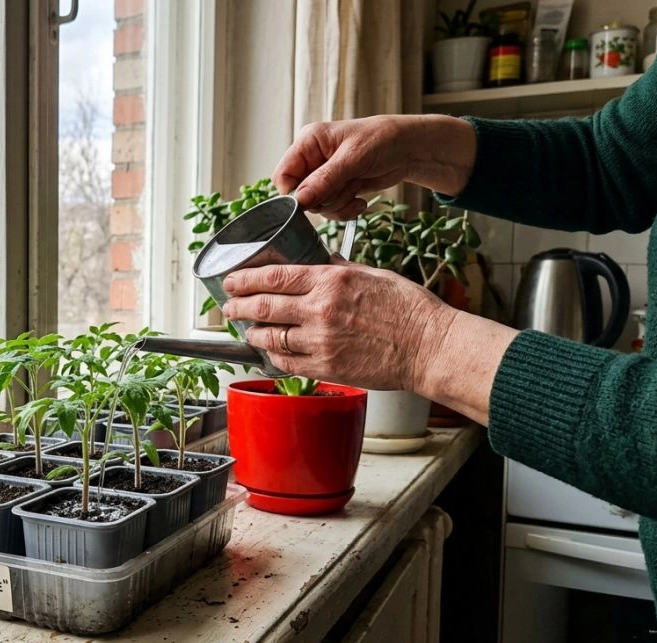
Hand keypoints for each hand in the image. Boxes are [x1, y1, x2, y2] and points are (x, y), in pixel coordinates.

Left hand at [219, 259, 452, 391]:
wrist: (428, 347)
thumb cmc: (408, 309)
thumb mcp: (371, 274)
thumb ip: (339, 269)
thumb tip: (321, 261)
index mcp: (330, 280)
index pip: (273, 276)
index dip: (244, 279)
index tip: (231, 281)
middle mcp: (320, 309)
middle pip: (263, 306)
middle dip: (238, 306)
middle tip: (228, 306)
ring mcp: (320, 340)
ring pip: (269, 337)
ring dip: (252, 333)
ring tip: (246, 329)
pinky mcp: (326, 367)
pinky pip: (286, 363)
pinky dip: (273, 357)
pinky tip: (270, 352)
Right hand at [272, 114, 476, 219]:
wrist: (408, 149)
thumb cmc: (382, 140)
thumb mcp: (353, 158)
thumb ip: (324, 179)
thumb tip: (299, 199)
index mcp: (308, 142)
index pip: (283, 174)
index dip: (294, 192)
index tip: (312, 199)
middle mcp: (312, 159)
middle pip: (300, 194)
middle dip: (324, 198)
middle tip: (347, 186)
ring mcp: (323, 176)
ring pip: (316, 205)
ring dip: (338, 204)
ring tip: (357, 189)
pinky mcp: (336, 189)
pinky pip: (330, 210)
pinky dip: (345, 210)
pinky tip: (360, 200)